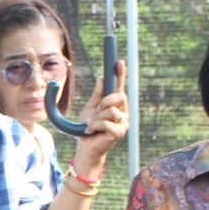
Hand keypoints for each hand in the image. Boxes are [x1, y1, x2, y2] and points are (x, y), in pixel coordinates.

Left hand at [71, 60, 129, 177]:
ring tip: (92, 126)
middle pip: (119, 97)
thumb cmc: (88, 128)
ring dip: (97, 118)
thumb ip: (97, 95)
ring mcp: (123, 123)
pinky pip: (107, 123)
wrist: (85, 147)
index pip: (119, 86)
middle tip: (95, 113)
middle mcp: (122, 112)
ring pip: (111, 111)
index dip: (120, 74)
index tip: (119, 61)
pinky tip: (92, 131)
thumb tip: (102, 78)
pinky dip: (96, 126)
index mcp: (115, 105)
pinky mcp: (120, 133)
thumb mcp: (90, 108)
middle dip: (104, 103)